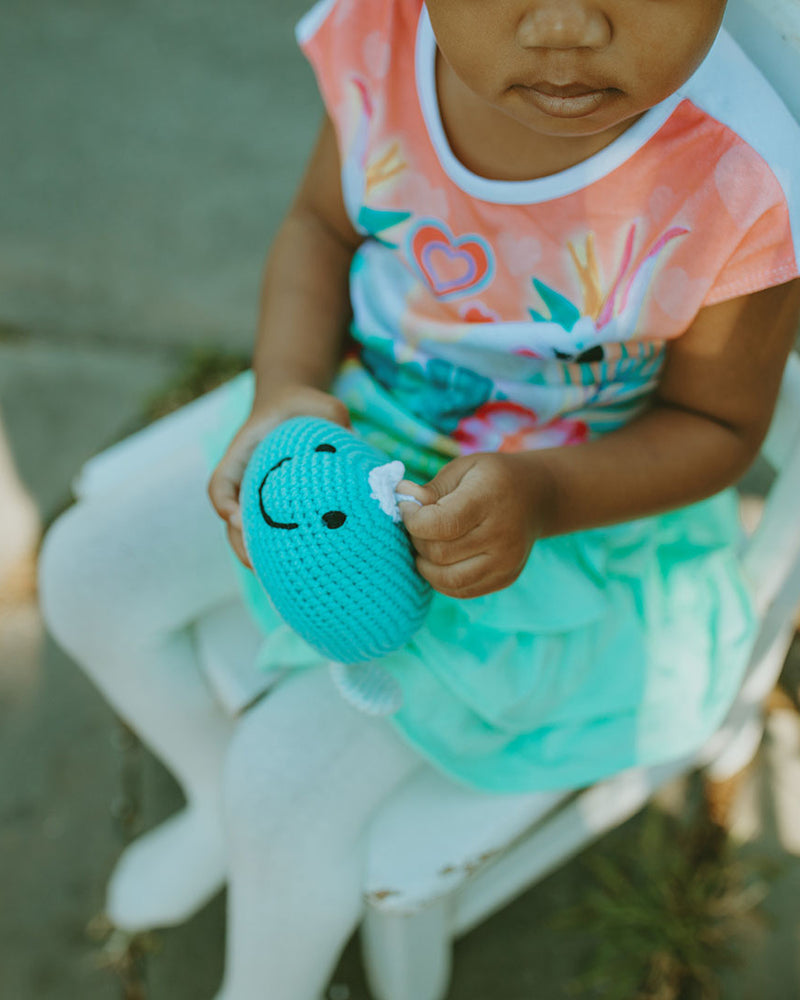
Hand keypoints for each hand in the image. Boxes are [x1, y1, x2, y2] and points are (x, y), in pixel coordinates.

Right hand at [207, 384, 349, 568]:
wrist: (292, 408)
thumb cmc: (302, 405)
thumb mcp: (319, 402)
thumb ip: (333, 414)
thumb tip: (352, 439)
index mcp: (243, 454)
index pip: (221, 484)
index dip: (224, 504)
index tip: (237, 519)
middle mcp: (244, 479)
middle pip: (230, 519)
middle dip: (241, 545)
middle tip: (258, 567)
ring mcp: (255, 495)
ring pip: (246, 532)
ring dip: (257, 556)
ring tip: (277, 581)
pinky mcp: (273, 507)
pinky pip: (268, 532)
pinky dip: (277, 552)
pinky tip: (299, 571)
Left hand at [398, 452, 549, 598]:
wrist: (537, 496)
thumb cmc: (491, 478)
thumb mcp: (462, 469)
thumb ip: (431, 488)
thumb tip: (402, 498)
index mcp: (489, 498)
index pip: (440, 524)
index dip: (412, 520)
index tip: (407, 507)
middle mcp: (502, 534)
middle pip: (439, 553)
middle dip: (417, 540)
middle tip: (418, 524)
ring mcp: (506, 561)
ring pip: (447, 578)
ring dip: (426, 564)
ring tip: (426, 544)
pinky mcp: (506, 579)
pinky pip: (461, 590)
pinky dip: (441, 578)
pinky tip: (441, 559)